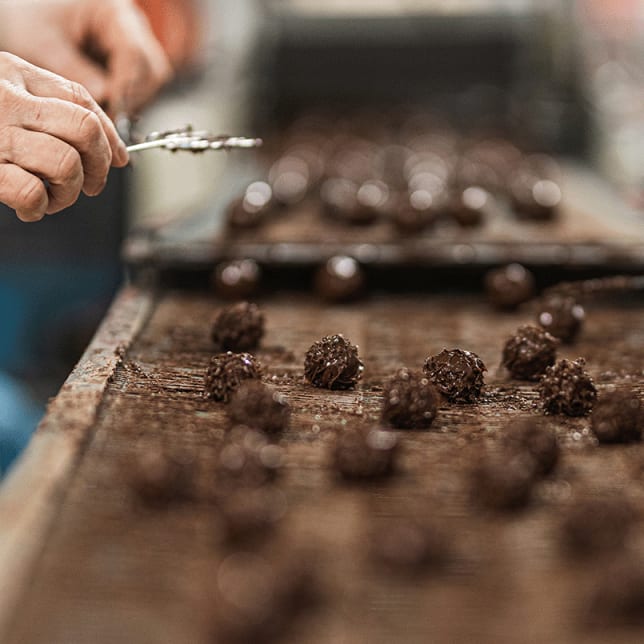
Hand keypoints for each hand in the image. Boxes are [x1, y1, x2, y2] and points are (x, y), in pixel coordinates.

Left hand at [0, 0, 171, 115]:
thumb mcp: (43, 45)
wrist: (23, 19)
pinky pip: (140, 91)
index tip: (114, 110)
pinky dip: (126, 104)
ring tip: (104, 115)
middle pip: (152, 72)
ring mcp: (132, 47)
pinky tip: (106, 110)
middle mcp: (129, 28)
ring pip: (151, 85)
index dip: (128, 87)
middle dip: (133, 98)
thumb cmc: (28, 19)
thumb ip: (76, 73)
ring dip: (131, 104)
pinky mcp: (127, 66)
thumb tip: (106, 101)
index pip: (136, 54)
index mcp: (112, 12)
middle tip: (108, 119)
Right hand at [0, 52, 128, 221]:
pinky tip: (28, 207)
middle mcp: (5, 100)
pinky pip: (30, 192)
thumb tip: (120, 154)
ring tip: (52, 198)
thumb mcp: (9, 99)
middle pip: (84, 130)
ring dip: (68, 193)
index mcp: (14, 75)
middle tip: (89, 185)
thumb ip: (58, 112)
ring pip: (65, 164)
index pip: (83, 101)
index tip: (116, 161)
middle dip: (98, 166)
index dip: (109, 137)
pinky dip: (37, 207)